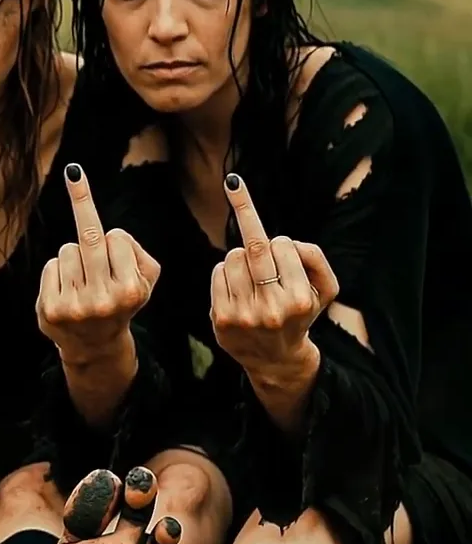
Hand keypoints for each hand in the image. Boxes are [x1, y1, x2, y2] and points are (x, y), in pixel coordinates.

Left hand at [37, 163, 159, 359]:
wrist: (95, 345)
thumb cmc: (122, 299)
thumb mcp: (146, 278)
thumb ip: (137, 251)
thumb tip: (110, 232)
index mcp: (131, 290)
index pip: (116, 238)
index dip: (116, 240)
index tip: (115, 241)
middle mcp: (104, 300)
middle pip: (88, 237)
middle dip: (82, 199)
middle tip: (75, 172)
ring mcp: (75, 306)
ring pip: (67, 251)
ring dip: (73, 258)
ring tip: (82, 282)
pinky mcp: (50, 310)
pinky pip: (51, 267)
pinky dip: (57, 272)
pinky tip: (66, 293)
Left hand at [210, 173, 339, 369]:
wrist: (276, 358)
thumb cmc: (301, 312)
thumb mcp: (325, 289)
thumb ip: (314, 257)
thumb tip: (285, 241)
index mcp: (300, 299)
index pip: (281, 246)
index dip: (280, 241)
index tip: (245, 198)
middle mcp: (272, 309)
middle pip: (254, 247)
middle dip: (249, 222)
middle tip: (234, 185)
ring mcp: (243, 314)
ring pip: (233, 257)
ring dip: (242, 257)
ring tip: (254, 277)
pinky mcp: (221, 318)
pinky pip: (218, 272)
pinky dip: (226, 271)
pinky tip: (238, 288)